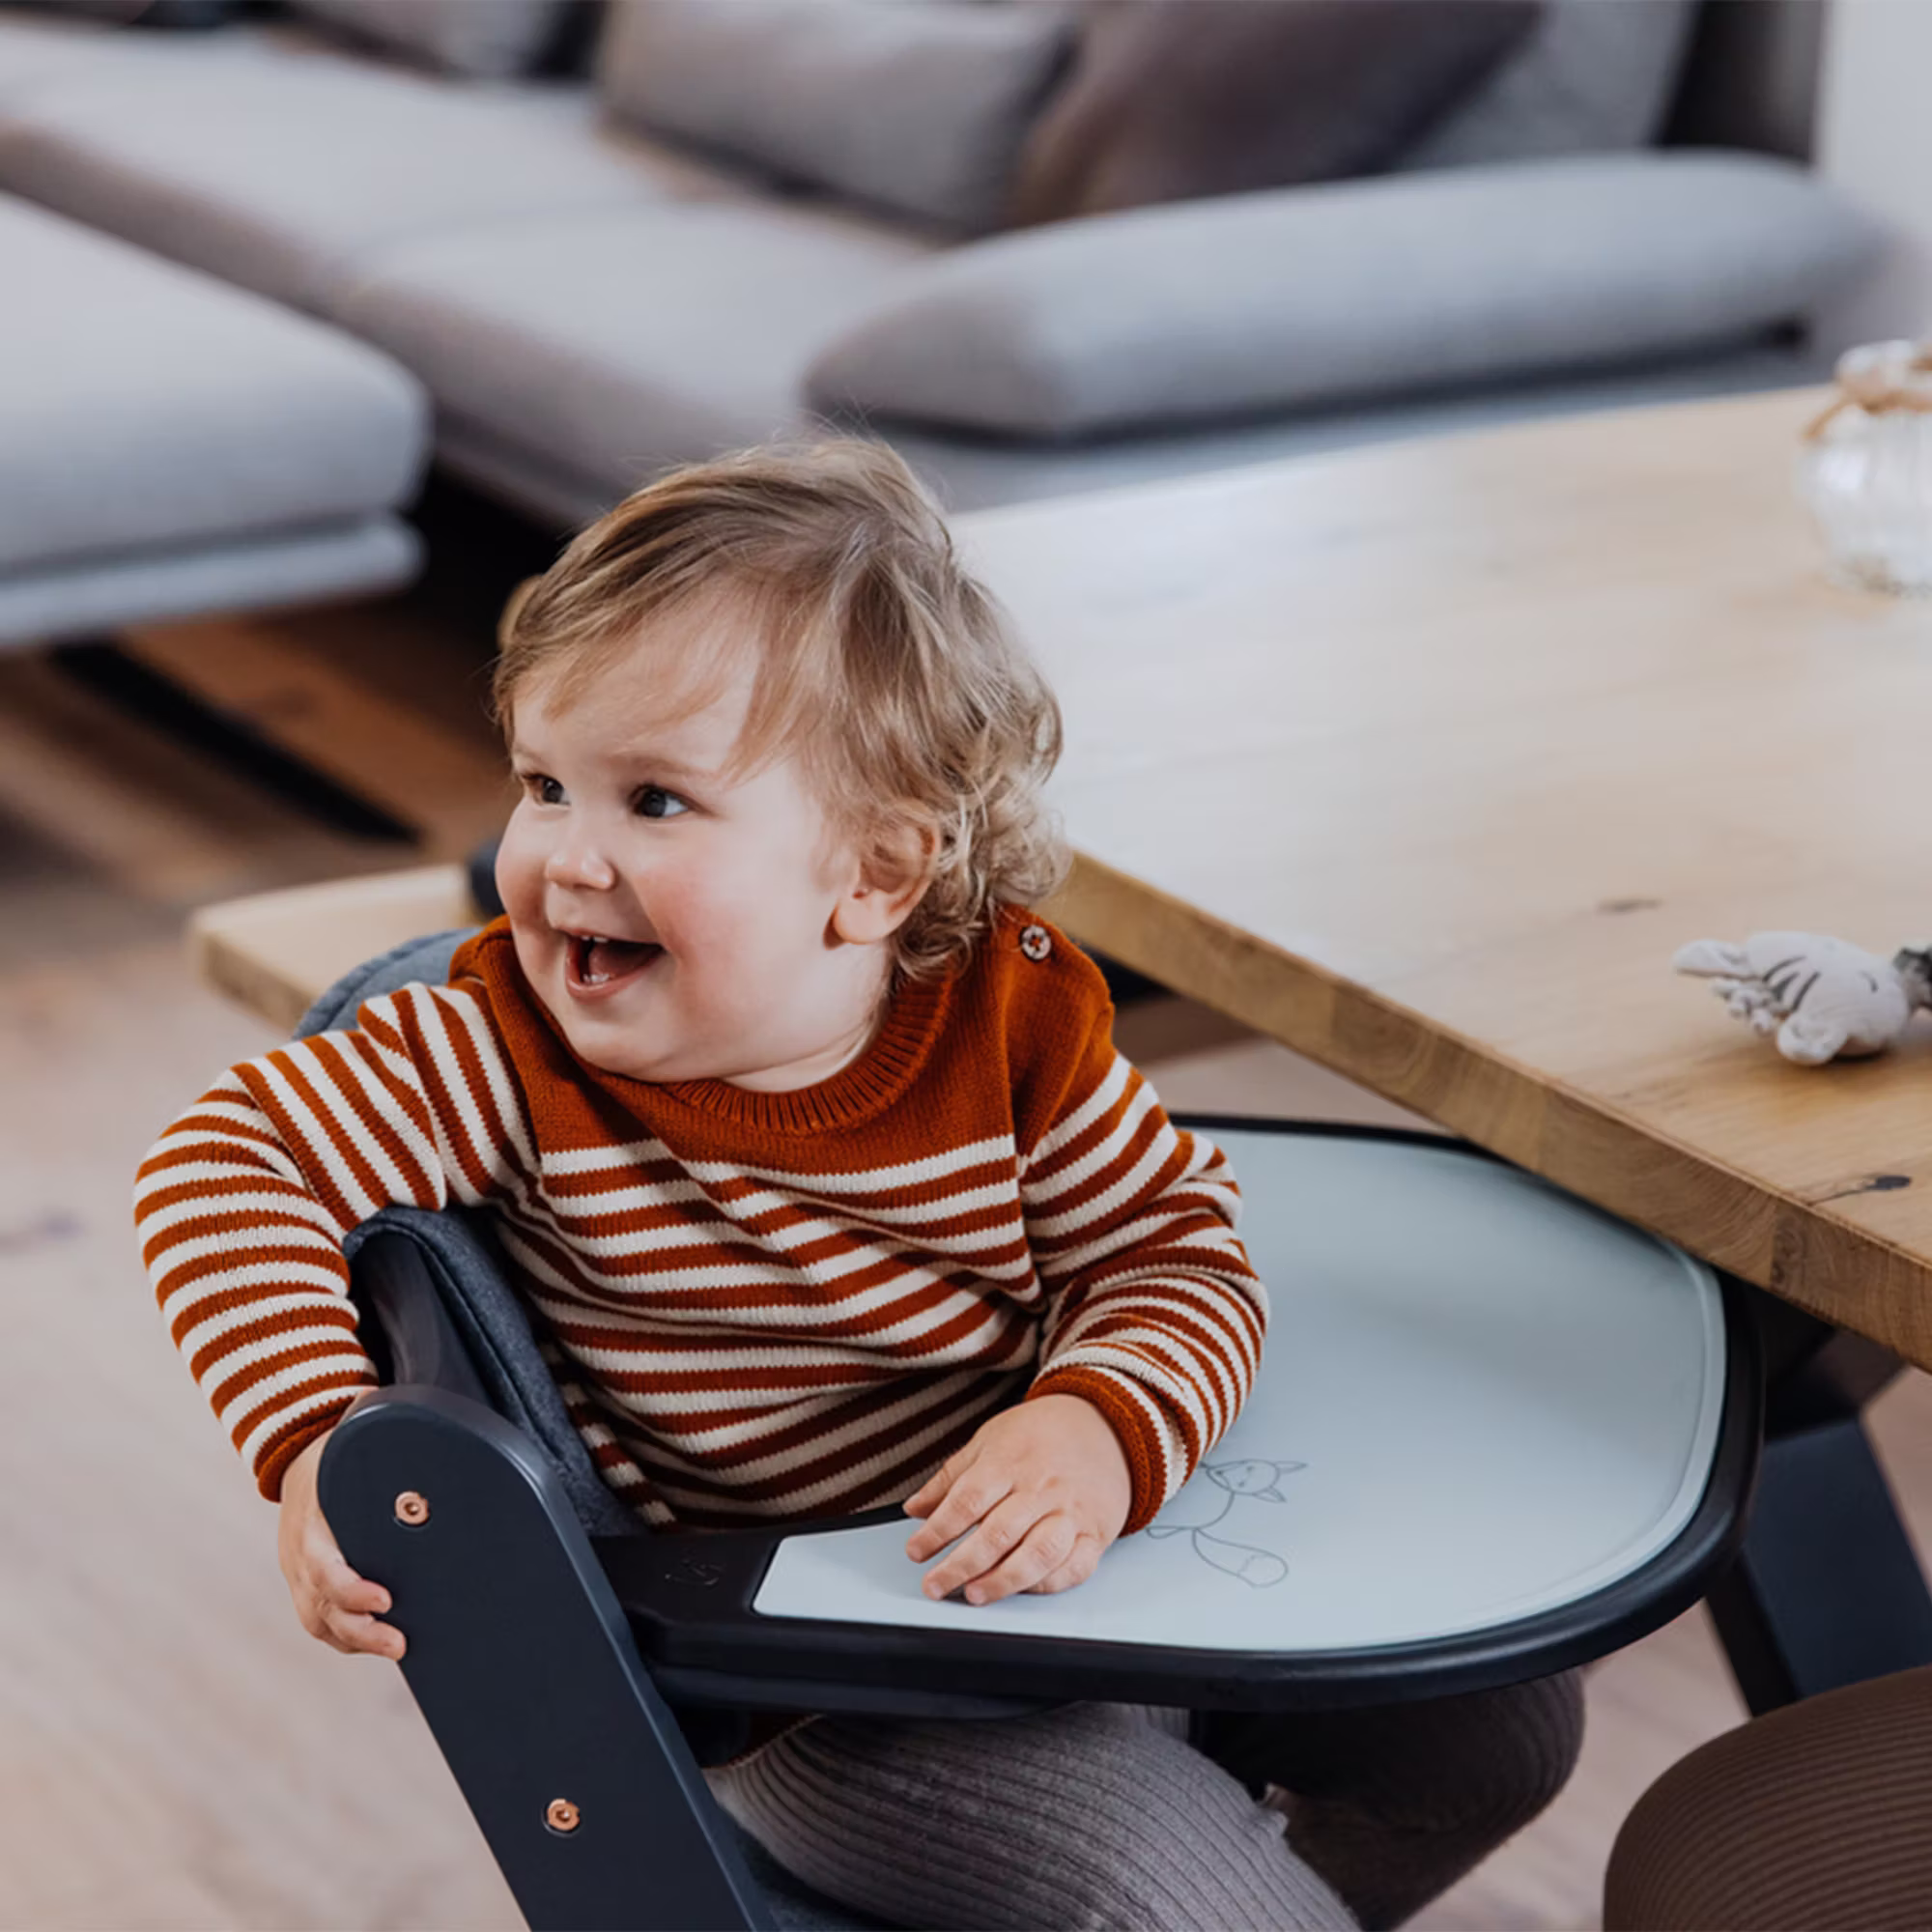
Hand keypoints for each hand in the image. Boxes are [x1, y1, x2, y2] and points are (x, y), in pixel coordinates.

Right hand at [277, 1430, 404, 1659]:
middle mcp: (298, 1555)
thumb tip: (428, 1435)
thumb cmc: (335, 1453)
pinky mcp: (305, 1586)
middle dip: (361, 1630)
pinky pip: (320, 1622)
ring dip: (357, 1641)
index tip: (385, 1599)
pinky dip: (347, 1638)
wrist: (293, 1462)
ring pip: (319, 1621)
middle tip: (400, 1644)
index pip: (322, 1566)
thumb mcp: (350, 1445)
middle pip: (322, 1605)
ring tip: (397, 1648)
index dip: (350, 1589)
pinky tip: (379, 1643)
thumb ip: (381, 1450)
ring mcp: (298, 1575)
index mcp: (310, 1522)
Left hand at [902, 1393, 1131, 1605]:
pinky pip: (1074, 1567)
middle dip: (960, 1565)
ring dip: (1003, 1580)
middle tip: (934, 1584)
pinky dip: (1047, 1584)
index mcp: (1009, 1462)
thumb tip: (915, 1508)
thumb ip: (951, 1478)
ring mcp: (1070, 1512)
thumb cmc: (1041, 1434)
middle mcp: (1041, 1489)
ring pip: (1038, 1554)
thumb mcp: (990, 1440)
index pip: (967, 1501)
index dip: (937, 1530)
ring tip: (974, 1593)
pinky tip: (1022, 1589)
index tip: (916, 1551)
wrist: (1103, 1424)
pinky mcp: (1096, 1533)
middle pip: (998, 1533)